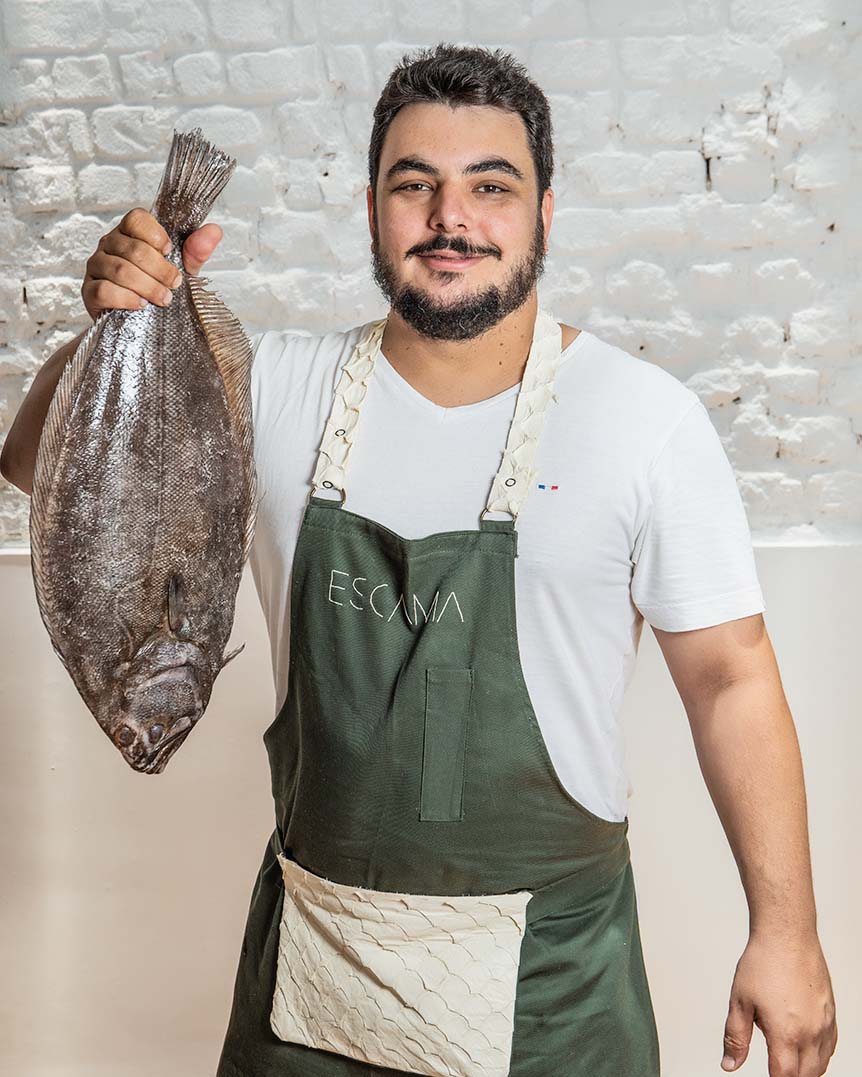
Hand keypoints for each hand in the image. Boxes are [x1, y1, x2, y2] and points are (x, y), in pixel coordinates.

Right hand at [81, 207, 222, 320]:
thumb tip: (214, 231)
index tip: (170, 252)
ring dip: (148, 287)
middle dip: (160, 270)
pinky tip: (141, 305)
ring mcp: (96, 267)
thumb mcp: (182, 268)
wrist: (140, 322)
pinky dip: (127, 299)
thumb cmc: (158, 287)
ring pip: (120, 270)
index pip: (137, 219)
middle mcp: (109, 244)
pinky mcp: (89, 291)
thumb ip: (195, 251)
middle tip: (175, 285)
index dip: (156, 235)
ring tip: (164, 299)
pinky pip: (104, 290)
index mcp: (130, 232)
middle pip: (133, 249)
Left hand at [721, 933, 837, 1074]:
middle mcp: (810, 1033)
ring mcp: (824, 1023)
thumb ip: (736, 1037)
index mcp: (786, 1033)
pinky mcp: (831, 1013)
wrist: (787, 935)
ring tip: (787, 1061)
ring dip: (806, 1070)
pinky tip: (805, 1047)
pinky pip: (830, 1046)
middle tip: (774, 1068)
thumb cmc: (763, 962)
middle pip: (805, 1075)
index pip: (784, 1076)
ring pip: (821, 1064)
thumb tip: (730, 1064)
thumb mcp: (739, 1001)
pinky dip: (819, 1055)